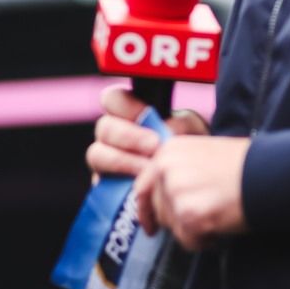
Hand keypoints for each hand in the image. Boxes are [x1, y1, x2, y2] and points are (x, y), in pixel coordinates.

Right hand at [85, 84, 210, 179]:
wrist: (192, 187)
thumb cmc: (190, 151)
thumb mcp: (193, 131)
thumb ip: (182, 124)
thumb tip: (167, 127)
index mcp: (129, 114)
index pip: (112, 99)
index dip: (124, 105)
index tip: (146, 115)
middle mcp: (112, 136)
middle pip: (103, 127)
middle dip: (127, 136)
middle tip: (154, 146)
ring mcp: (106, 162)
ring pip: (96, 155)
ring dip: (122, 161)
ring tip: (148, 170)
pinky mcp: (105, 188)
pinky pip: (100, 185)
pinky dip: (120, 185)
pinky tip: (142, 189)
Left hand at [133, 133, 249, 249]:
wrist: (270, 173)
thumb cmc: (245, 164)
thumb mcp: (202, 154)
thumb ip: (178, 170)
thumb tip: (163, 197)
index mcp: (168, 152)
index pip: (142, 186)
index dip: (145, 209)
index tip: (149, 225)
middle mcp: (166, 170)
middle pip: (158, 209)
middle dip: (177, 220)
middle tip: (200, 221)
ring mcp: (176, 193)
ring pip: (173, 227)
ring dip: (192, 230)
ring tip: (217, 218)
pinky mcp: (190, 215)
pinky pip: (187, 240)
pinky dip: (203, 241)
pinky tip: (220, 228)